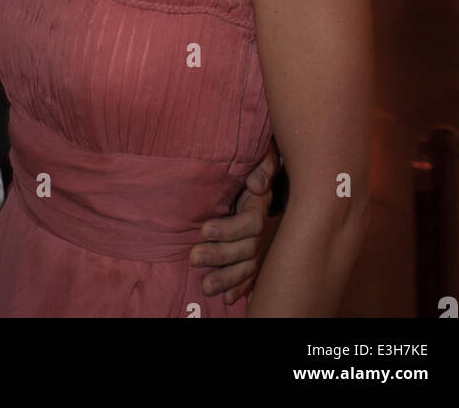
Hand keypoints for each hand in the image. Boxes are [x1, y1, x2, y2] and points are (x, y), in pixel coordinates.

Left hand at [190, 140, 279, 303]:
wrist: (259, 178)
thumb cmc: (254, 166)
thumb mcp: (262, 158)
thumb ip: (263, 167)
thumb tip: (256, 185)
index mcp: (261, 206)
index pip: (251, 224)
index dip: (229, 230)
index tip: (204, 230)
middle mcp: (264, 230)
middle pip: (247, 249)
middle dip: (220, 256)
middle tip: (194, 258)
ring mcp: (262, 246)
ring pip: (247, 267)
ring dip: (227, 279)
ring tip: (205, 286)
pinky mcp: (256, 256)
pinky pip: (251, 276)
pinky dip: (239, 288)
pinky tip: (228, 299)